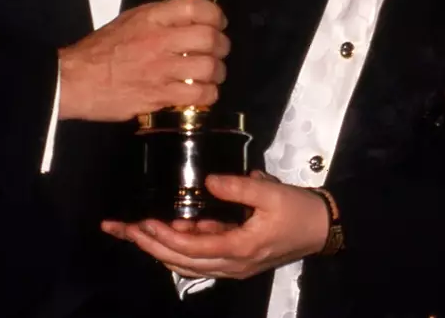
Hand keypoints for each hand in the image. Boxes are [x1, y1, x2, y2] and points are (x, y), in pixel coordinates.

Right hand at [57, 0, 228, 120]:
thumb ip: (159, 18)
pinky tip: (204, 94)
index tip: (219, 24)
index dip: (216, 16)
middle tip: (219, 51)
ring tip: (213, 75)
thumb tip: (188, 19)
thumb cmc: (100, 49)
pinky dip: (208, 95)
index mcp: (152, 17)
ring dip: (218, 72)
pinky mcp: (159, 96)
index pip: (197, 8)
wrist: (75, 80)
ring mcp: (161, 69)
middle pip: (209, 38)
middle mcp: (160, 40)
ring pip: (209, 68)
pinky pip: (198, 95)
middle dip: (222, 46)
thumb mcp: (128, 20)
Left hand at [101, 171, 329, 279]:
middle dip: (148, 246)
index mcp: (238, 249)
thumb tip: (208, 180)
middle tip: (121, 230)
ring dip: (159, 249)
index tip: (141, 224)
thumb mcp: (270, 192)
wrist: (322, 228)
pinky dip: (179, 247)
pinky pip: (200, 257)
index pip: (191, 248)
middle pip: (180, 261)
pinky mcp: (235, 258)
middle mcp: (230, 264)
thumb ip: (238, 186)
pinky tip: (166, 233)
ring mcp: (232, 265)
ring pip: (187, 263)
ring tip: (134, 233)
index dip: (163, 238)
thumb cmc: (297, 210)